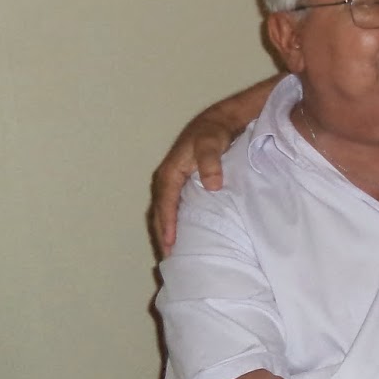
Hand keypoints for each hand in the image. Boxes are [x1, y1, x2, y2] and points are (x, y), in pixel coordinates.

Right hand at [150, 79, 273, 254]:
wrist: (218, 121)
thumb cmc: (213, 132)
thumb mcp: (212, 143)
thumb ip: (210, 162)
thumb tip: (212, 186)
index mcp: (170, 172)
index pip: (165, 204)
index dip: (167, 224)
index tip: (170, 244)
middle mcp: (167, 179)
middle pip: (160, 212)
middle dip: (162, 234)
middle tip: (169, 257)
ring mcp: (173, 182)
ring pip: (165, 211)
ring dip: (166, 230)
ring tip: (172, 252)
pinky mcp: (182, 183)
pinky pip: (173, 206)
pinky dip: (174, 221)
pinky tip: (182, 233)